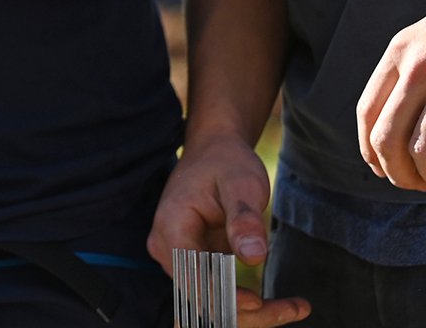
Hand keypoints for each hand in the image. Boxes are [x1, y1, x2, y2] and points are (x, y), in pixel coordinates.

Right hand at [146, 134, 307, 324]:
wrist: (213, 152)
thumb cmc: (227, 164)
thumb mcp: (242, 184)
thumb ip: (245, 219)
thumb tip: (253, 257)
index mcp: (172, 227)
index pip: (192, 277)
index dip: (224, 296)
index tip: (261, 302)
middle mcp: (167, 247)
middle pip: (201, 297)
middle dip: (247, 312)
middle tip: (296, 308)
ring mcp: (178, 257)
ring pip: (210, 302)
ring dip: (251, 313)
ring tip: (296, 307)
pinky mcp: (194, 262)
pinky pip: (217, 292)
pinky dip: (249, 303)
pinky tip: (286, 303)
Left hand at [359, 15, 425, 188]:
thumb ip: (409, 78)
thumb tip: (383, 142)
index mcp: (402, 51)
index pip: (368, 111)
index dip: (369, 148)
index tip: (381, 170)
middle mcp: (419, 64)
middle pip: (387, 137)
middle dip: (396, 172)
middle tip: (411, 185)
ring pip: (420, 150)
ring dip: (424, 176)